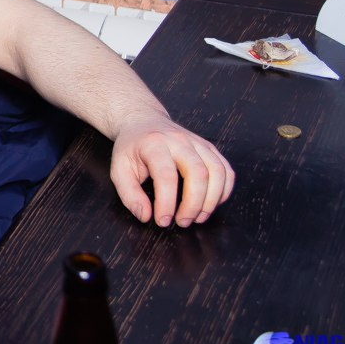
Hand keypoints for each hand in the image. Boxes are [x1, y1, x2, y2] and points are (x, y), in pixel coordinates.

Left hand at [108, 115, 234, 227]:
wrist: (143, 121)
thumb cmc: (131, 148)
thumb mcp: (119, 169)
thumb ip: (129, 194)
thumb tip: (146, 216)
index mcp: (154, 144)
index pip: (166, 175)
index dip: (167, 202)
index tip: (163, 220)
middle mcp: (179, 140)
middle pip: (197, 173)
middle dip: (193, 204)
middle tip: (182, 222)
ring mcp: (198, 142)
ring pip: (217, 171)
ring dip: (212, 200)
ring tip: (198, 217)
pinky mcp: (209, 148)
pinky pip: (226, 170)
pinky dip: (224, 191)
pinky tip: (211, 204)